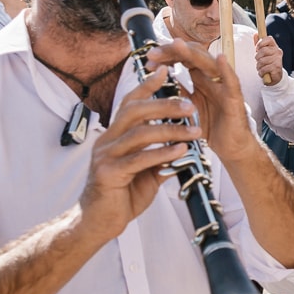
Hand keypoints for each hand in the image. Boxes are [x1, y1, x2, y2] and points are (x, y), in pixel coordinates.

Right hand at [76, 67, 197, 239]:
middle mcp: (107, 140)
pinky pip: (139, 159)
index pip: (130, 103)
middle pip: (135, 112)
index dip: (147, 86)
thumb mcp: (144, 172)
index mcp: (114, 135)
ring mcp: (105, 156)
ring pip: (139, 133)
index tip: (166, 71)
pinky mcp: (108, 174)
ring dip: (170, 130)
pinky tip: (180, 151)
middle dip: (164, 105)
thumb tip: (182, 147)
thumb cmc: (121, 196)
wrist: (99, 222)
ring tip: (194, 131)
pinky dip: (162, 153)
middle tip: (190, 105)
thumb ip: (159, 157)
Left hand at [145, 41, 255, 163]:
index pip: (182, 58)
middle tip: (153, 54)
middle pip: (193, 55)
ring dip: (192, 53)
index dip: (165, 56)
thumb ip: (176, 94)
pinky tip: (220, 58)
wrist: (230, 148)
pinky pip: (232, 82)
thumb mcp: (186, 109)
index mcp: (200, 79)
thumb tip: (157, 82)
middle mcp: (212, 78)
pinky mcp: (235, 99)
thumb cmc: (210, 128)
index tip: (148, 62)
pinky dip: (227, 70)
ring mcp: (223, 86)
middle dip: (172, 51)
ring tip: (177, 44)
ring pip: (208, 63)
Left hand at [254, 32, 282, 86]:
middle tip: (258, 61)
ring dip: (258, 66)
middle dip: (257, 57)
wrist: (275, 77)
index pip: (269, 38)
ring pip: (262, 60)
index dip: (261, 43)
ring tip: (261, 68)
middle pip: (263, 50)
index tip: (257, 48)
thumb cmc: (267, 63)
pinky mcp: (277, 68)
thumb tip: (256, 34)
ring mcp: (278, 60)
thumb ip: (259, 44)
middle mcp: (278, 52)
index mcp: (274, 46)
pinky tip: (263, 73)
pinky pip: (264, 68)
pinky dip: (261, 72)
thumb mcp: (262, 53)